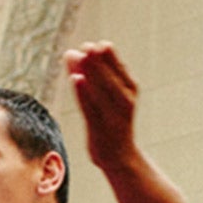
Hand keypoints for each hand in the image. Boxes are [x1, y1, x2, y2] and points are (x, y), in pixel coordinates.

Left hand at [64, 41, 140, 172]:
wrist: (120, 157)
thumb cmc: (113, 121)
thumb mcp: (109, 96)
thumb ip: (92, 76)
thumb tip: (72, 53)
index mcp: (130, 89)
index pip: (119, 68)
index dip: (107, 55)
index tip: (94, 45)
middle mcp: (125, 101)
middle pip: (109, 77)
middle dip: (97, 61)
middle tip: (86, 46)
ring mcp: (112, 116)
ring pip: (100, 90)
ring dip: (89, 71)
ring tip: (78, 55)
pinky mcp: (99, 129)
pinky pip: (90, 108)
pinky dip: (83, 93)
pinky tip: (76, 78)